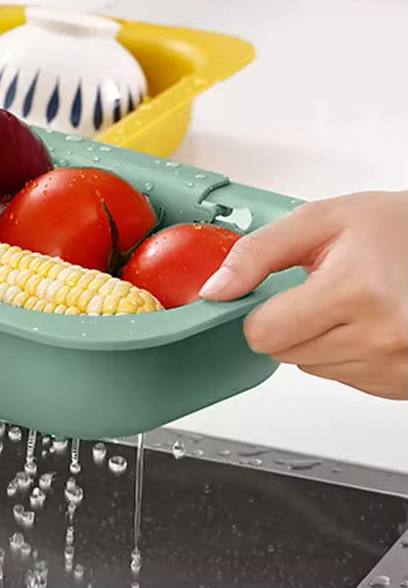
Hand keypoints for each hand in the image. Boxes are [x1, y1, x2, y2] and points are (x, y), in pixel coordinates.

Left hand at [200, 191, 407, 399]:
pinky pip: (343, 377)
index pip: (264, 335)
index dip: (260, 311)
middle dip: (291, 321)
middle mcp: (383, 336)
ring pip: (311, 367)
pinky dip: (345, 351)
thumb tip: (216, 291)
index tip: (278, 291)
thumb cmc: (390, 227)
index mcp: (356, 292)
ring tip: (351, 301)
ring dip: (318, 337)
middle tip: (326, 287)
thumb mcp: (316, 221)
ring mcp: (397, 365)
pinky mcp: (405, 383)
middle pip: (284, 353)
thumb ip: (255, 254)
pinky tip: (366, 321)